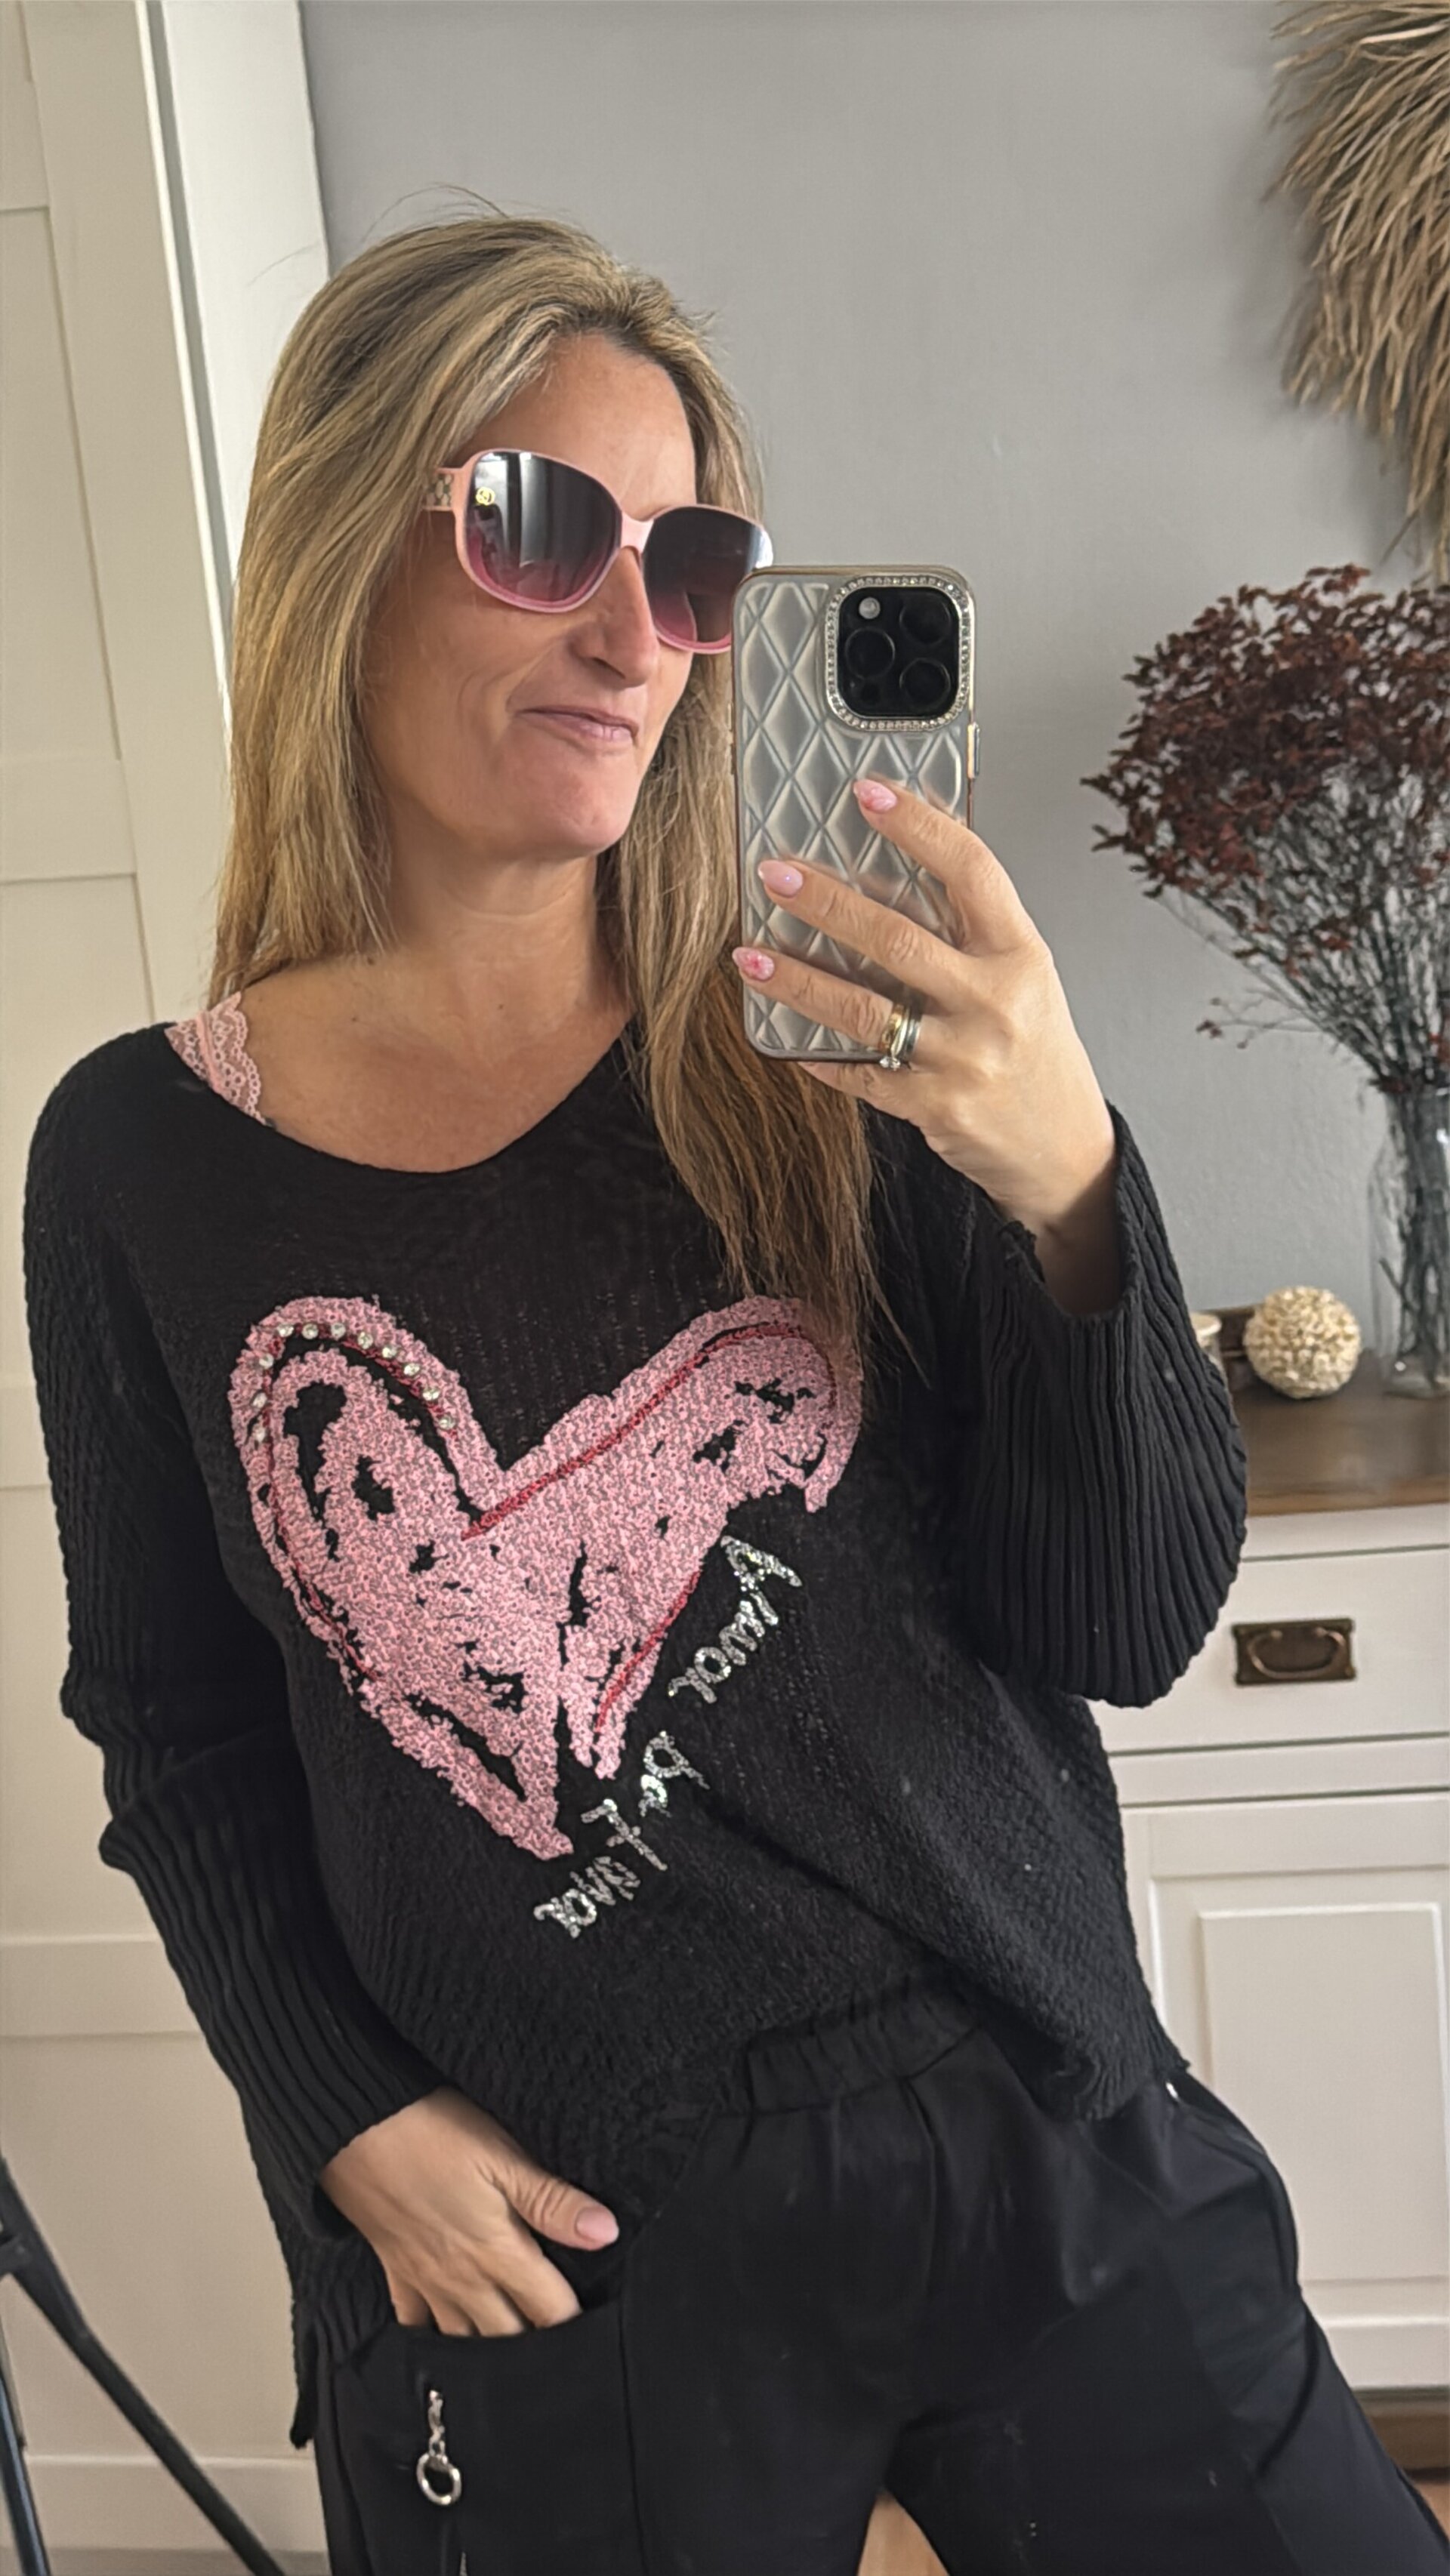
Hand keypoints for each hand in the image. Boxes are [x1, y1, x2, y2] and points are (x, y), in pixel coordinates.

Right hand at [319, 2087, 618, 2336]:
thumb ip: (552, 2201)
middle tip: (566, 2357)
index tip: (602, 2335)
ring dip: (492, 2352)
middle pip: (511, 2338)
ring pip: (466, 2341)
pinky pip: (415, 2323)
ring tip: (516, 2360)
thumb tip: (605, 2233)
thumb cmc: (429, 2132)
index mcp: (496, 2252)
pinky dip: (433, 2338)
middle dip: (540, 2349)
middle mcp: (462, 2279)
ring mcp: (425, 2279)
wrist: (351, 2126)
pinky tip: (445, 2342)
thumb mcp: (502, 2157)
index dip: (580, 2325)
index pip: (551, 2310)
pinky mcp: (396, 2268)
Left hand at [731, 775, 1116, 1244]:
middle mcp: (995, 1001)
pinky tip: (782, 1036)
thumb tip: (893, 870)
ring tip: (747, 955)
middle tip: (775, 874)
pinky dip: (818, 1054)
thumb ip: (970, 932)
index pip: (971, 871)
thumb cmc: (1035, 1049)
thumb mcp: (1023, 978)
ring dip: (796, 980)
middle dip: (825, 902)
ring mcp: (964, 1058)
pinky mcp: (935, 1107)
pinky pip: (860, 1074)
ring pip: (863, 1010)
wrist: (1063, 1147)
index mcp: (1021, 954)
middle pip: (896, 938)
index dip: (919, 825)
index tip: (868, 792)